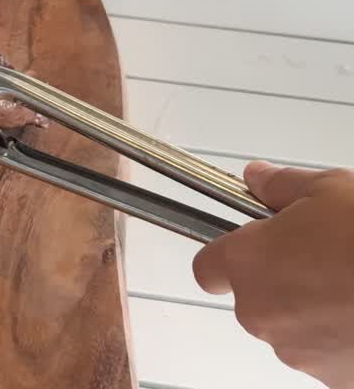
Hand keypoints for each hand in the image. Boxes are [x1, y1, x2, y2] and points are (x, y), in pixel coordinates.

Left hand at [193, 161, 353, 386]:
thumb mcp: (330, 189)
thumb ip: (282, 187)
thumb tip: (258, 178)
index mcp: (249, 262)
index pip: (208, 267)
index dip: (227, 256)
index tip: (251, 247)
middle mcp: (262, 311)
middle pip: (253, 298)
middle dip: (280, 279)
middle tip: (321, 257)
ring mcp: (297, 350)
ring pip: (291, 328)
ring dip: (312, 310)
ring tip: (351, 283)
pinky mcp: (332, 378)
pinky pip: (325, 354)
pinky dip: (340, 337)